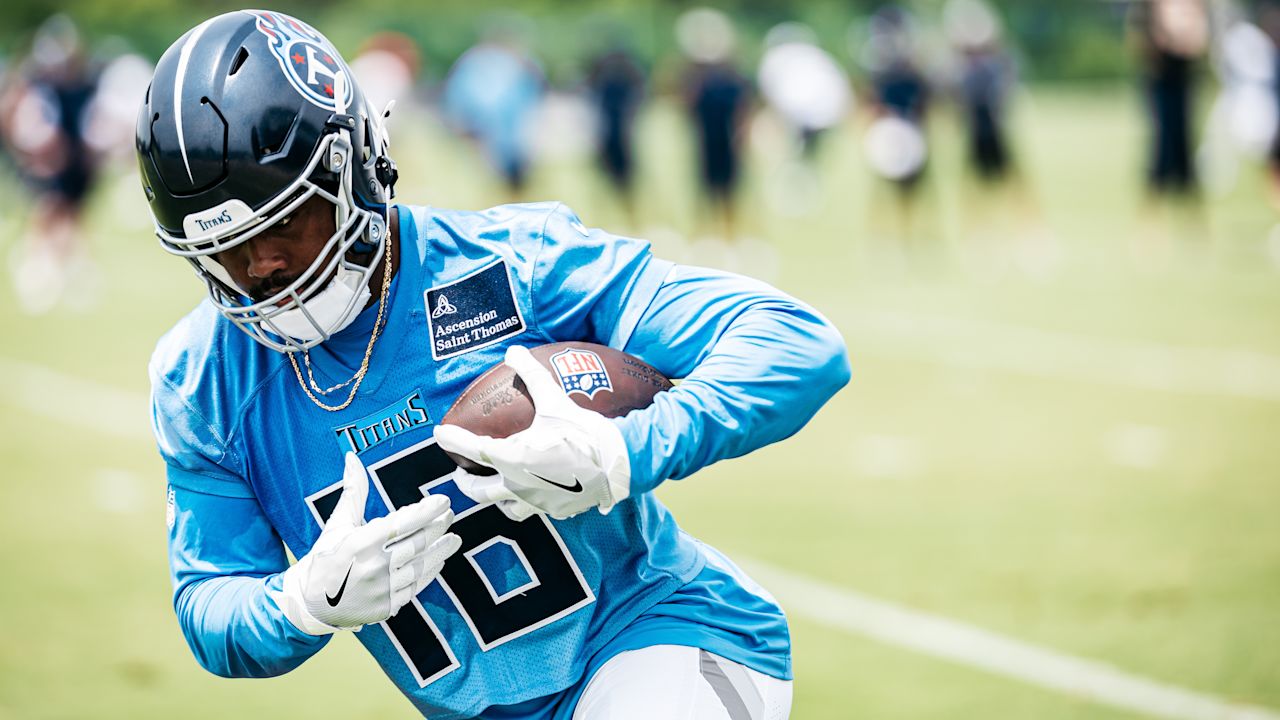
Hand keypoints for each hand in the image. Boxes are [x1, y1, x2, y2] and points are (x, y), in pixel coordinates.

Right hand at [272, 452, 460, 634]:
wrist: (310, 604)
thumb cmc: (326, 557)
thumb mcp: (338, 524)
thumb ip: (353, 491)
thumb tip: (353, 457)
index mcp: (359, 544)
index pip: (400, 524)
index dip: (425, 511)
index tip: (443, 500)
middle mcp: (372, 567)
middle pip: (415, 544)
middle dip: (437, 527)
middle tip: (450, 514)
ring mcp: (381, 590)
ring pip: (420, 566)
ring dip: (440, 551)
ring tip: (454, 538)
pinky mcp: (386, 607)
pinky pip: (415, 587)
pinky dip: (429, 573)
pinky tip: (438, 561)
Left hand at [435, 345, 631, 519]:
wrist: (618, 463)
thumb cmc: (584, 432)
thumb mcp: (555, 400)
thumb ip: (532, 375)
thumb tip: (513, 350)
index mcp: (512, 458)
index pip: (472, 449)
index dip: (452, 440)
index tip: (440, 434)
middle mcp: (518, 484)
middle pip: (478, 490)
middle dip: (465, 482)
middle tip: (462, 471)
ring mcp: (537, 501)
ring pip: (504, 507)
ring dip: (495, 498)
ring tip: (496, 487)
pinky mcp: (556, 510)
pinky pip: (534, 509)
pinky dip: (528, 500)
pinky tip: (535, 490)